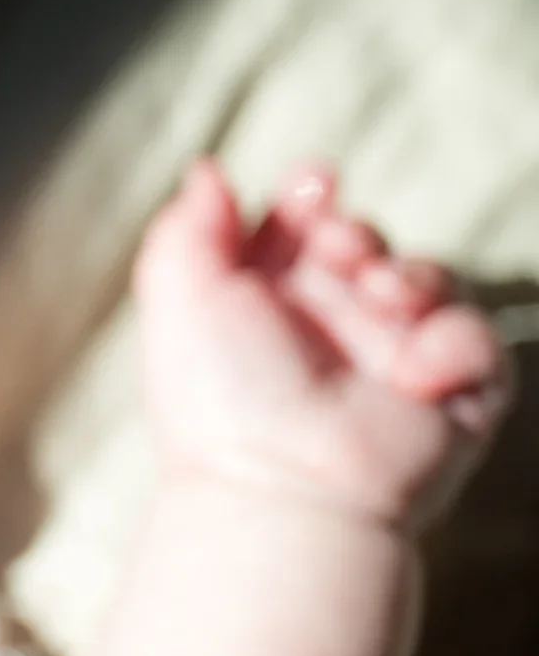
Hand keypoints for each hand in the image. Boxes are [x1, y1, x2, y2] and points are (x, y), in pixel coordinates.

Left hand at [133, 159, 511, 529]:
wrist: (279, 483)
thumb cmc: (219, 394)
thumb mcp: (181, 294)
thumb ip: (189, 226)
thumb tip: (208, 172)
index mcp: (262, 305)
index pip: (298, 230)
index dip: (310, 199)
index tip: (311, 186)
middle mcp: (325, 331)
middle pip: (364, 242)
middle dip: (356, 232)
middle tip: (338, 251)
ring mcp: (387, 361)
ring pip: (427, 279)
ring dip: (409, 275)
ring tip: (380, 298)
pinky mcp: (447, 396)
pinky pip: (474, 338)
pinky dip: (450, 341)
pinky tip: (412, 371)